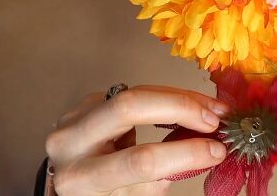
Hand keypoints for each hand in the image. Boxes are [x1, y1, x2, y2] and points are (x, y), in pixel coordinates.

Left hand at [45, 86, 229, 194]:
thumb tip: (206, 151)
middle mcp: (70, 141)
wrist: (61, 185)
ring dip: (181, 97)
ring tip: (213, 108)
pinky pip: (134, 91)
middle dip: (180, 108)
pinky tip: (191, 104)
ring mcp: (75, 116)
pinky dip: (167, 97)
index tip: (216, 151)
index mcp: (80, 177)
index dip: (183, 153)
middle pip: (129, 107)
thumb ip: (158, 177)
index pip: (138, 161)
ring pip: (135, 91)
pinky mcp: (87, 102)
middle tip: (215, 119)